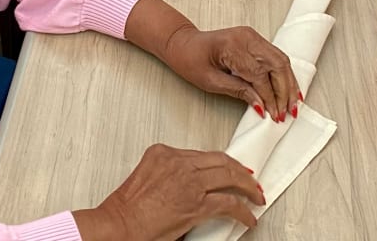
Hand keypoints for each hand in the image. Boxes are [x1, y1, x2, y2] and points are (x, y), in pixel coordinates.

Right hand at [73, 144, 263, 240]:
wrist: (120, 224)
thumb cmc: (128, 208)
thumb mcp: (147, 177)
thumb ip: (170, 175)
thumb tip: (190, 187)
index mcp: (162, 152)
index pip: (200, 154)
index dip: (220, 162)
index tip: (229, 168)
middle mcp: (177, 162)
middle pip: (219, 160)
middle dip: (240, 170)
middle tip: (250, 179)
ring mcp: (189, 181)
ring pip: (229, 176)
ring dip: (247, 187)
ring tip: (256, 195)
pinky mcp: (197, 204)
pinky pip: (229, 204)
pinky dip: (243, 211)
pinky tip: (248, 217)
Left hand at [162, 25, 300, 121]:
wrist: (182, 44)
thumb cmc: (189, 59)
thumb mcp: (210, 81)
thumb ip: (238, 91)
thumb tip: (261, 105)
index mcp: (232, 46)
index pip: (259, 74)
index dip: (269, 97)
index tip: (273, 114)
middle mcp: (246, 37)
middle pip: (276, 65)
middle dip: (285, 91)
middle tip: (287, 113)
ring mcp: (252, 36)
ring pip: (281, 60)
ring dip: (289, 84)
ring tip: (292, 105)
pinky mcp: (254, 39)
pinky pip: (276, 57)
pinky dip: (283, 74)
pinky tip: (289, 89)